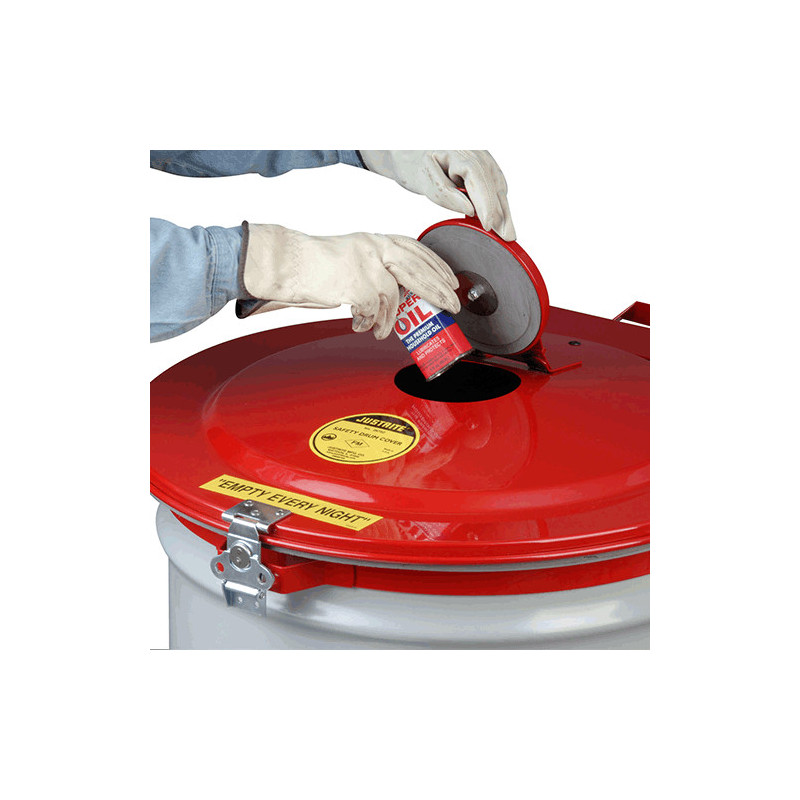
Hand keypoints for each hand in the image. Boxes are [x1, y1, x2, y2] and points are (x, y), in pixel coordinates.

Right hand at [240, 223, 459, 338]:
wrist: (287, 262)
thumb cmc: (314, 263)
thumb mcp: (352, 255)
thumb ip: (376, 267)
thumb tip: (397, 291)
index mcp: (375, 240)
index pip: (416, 250)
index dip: (436, 265)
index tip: (450, 279)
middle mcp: (374, 249)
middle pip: (418, 271)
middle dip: (437, 291)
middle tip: (450, 307)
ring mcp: (367, 266)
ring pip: (393, 298)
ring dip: (389, 320)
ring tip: (382, 330)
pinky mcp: (357, 284)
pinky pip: (373, 310)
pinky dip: (369, 322)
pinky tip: (361, 325)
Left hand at [359, 150, 515, 240]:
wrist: (404, 147)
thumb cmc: (410, 160)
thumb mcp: (421, 179)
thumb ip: (444, 194)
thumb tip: (470, 210)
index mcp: (457, 149)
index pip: (478, 178)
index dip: (487, 204)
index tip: (490, 225)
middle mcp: (473, 148)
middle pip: (493, 182)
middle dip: (501, 211)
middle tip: (508, 236)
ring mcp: (479, 153)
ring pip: (497, 182)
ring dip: (503, 208)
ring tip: (507, 231)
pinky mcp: (479, 161)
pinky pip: (493, 181)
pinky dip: (497, 199)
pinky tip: (500, 216)